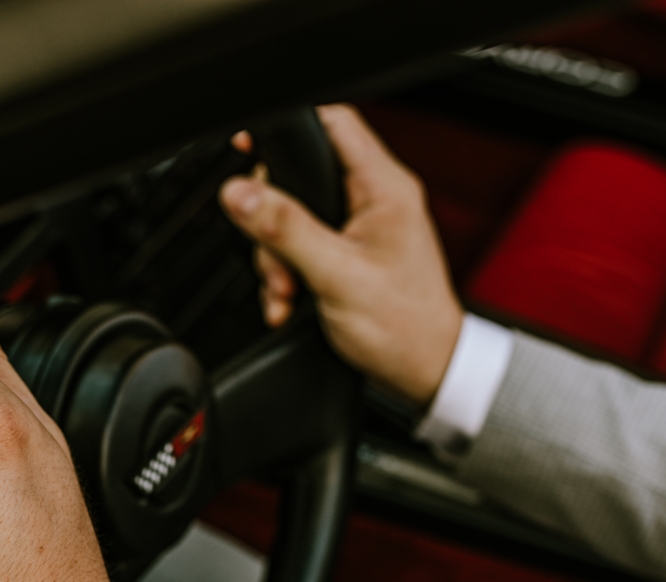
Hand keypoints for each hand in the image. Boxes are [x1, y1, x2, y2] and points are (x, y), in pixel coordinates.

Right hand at [218, 104, 462, 404]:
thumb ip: (285, 228)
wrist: (425, 373)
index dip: (286, 129)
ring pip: (293, 217)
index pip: (332, 124)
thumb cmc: (404, 327)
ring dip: (277, 258)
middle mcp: (374, 199)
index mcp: (383, 188)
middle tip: (277, 258)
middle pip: (298, 177)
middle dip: (273, 220)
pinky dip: (286, 274)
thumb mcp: (335, 274)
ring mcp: (360, 227)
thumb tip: (240, 193)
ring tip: (287, 291)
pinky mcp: (348, 253)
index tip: (247, 149)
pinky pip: (300, 247)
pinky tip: (289, 300)